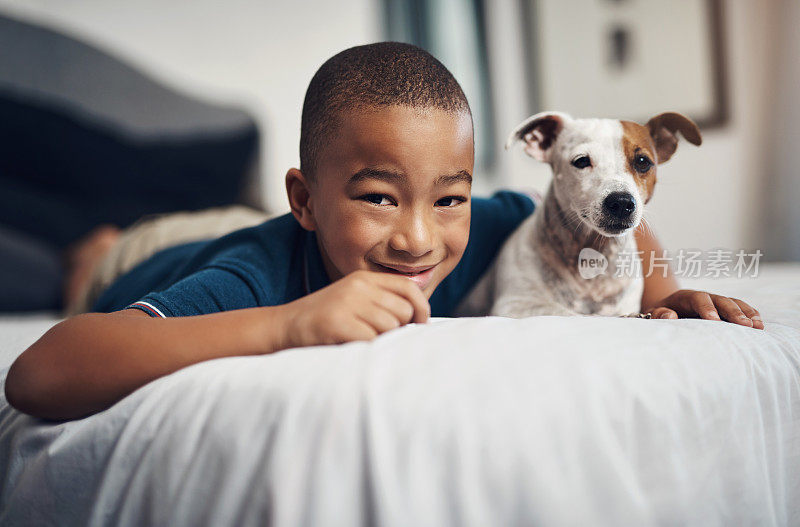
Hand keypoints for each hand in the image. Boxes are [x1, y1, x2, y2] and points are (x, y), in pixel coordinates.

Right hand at [274, 270, 430, 349]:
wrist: (285, 326)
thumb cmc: (326, 319)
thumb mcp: (354, 299)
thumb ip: (382, 301)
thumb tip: (419, 316)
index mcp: (364, 278)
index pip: (408, 287)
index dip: (421, 308)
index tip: (420, 323)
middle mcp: (357, 286)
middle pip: (403, 310)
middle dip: (399, 328)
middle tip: (382, 336)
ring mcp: (346, 303)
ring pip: (390, 326)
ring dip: (382, 339)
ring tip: (362, 340)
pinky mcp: (337, 322)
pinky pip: (371, 339)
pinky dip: (367, 348)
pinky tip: (352, 345)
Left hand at [644, 289, 763, 329]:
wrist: (665, 311)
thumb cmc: (659, 315)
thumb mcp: (652, 314)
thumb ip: (658, 314)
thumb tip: (670, 316)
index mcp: (685, 297)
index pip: (698, 298)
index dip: (706, 308)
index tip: (714, 321)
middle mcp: (703, 297)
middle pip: (720, 300)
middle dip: (733, 312)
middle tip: (745, 326)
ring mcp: (715, 302)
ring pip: (733, 303)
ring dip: (746, 313)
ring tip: (757, 326)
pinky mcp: (723, 310)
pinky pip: (739, 309)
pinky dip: (749, 315)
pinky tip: (759, 324)